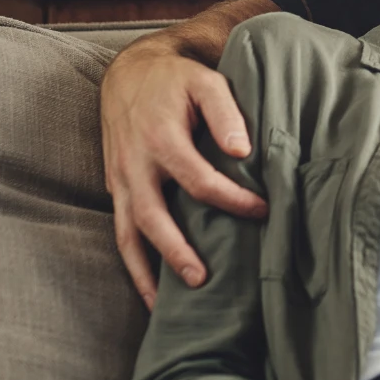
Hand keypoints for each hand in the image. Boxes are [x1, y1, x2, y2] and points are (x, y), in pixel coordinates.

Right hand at [102, 41, 267, 306]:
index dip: (232, 199)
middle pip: (151, 215)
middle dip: (174, 250)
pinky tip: (151, 294)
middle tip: (202, 279)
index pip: (199, 180)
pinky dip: (133, 265)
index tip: (264, 211)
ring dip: (144, 271)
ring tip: (164, 306)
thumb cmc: (176, 81)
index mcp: (161, 139)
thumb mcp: (205, 82)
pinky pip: (120, 233)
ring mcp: (121, 181)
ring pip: (126, 233)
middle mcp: (135, 165)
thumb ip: (225, 112)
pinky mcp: (115, 190)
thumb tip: (242, 151)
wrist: (129, 73)